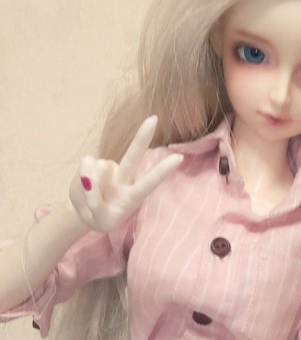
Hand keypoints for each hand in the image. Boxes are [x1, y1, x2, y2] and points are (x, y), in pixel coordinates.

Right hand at [69, 116, 182, 232]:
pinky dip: (82, 175)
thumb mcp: (101, 220)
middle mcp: (124, 178)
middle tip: (154, 118)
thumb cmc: (101, 219)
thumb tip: (88, 180)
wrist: (84, 213)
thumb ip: (96, 204)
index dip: (163, 171)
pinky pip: (86, 163)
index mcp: (133, 196)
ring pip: (99, 168)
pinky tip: (84, 183)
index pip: (150, 182)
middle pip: (133, 155)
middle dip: (142, 137)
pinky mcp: (91, 163)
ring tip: (90, 197)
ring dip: (90, 184)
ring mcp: (108, 169)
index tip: (179, 158)